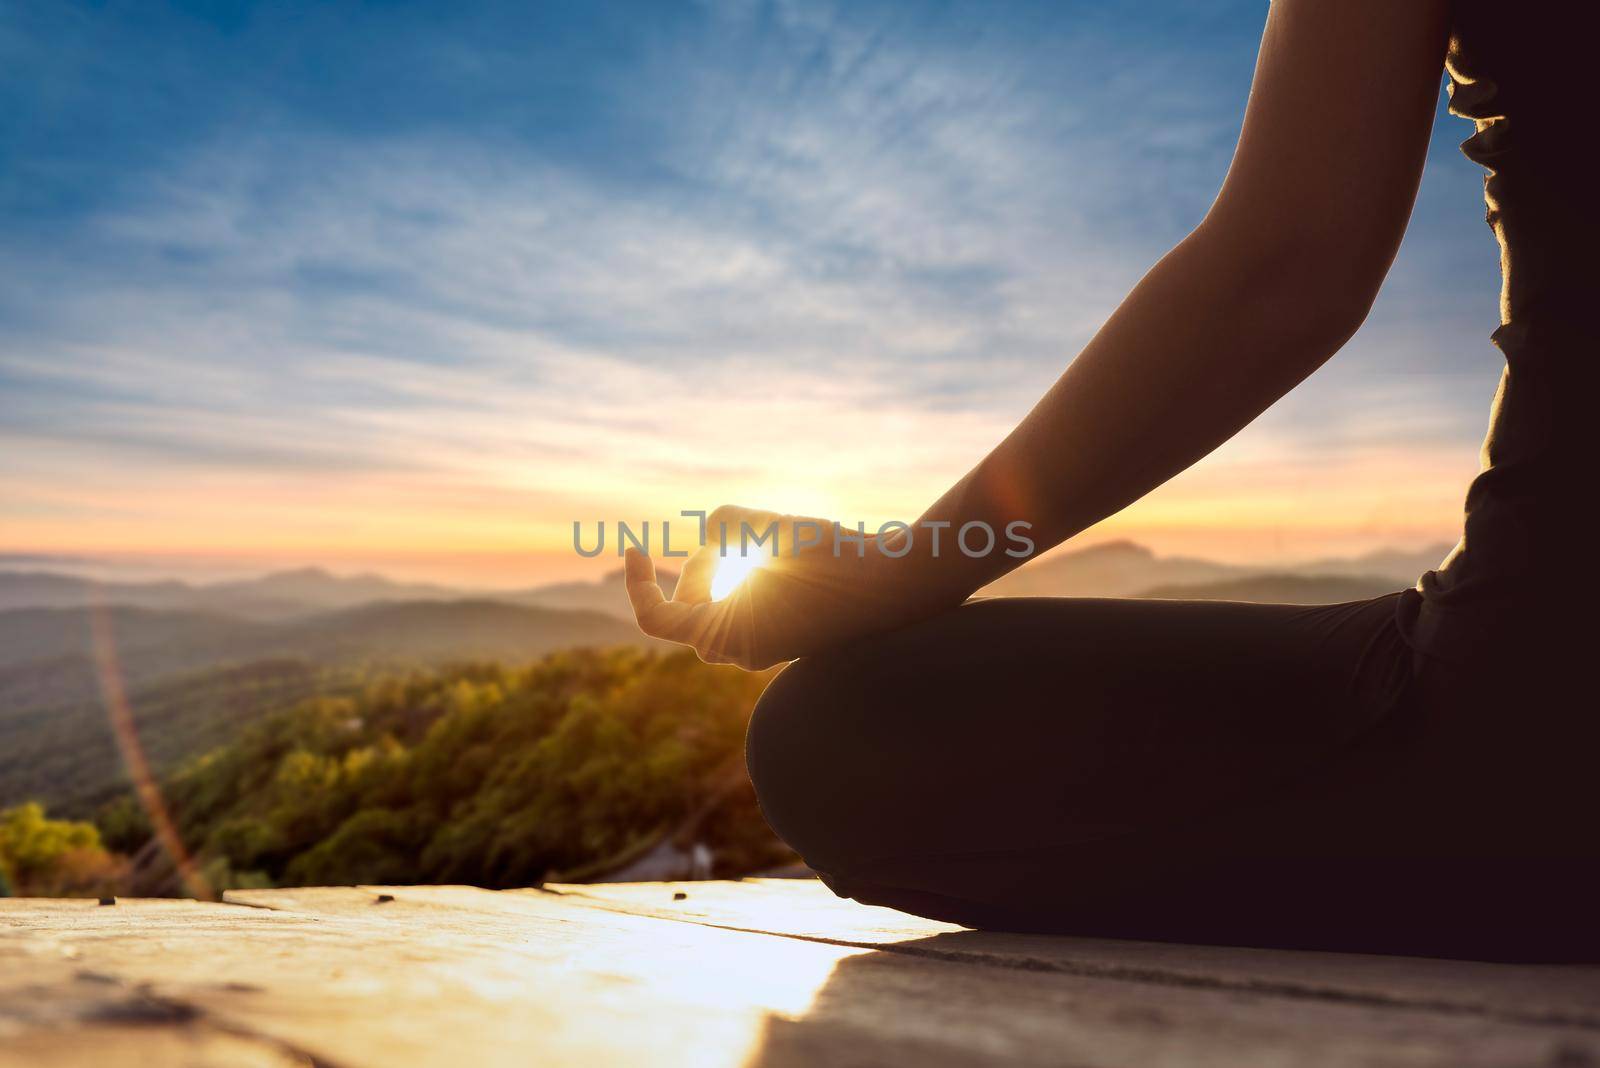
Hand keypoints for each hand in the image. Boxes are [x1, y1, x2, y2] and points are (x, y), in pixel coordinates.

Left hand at [624, 505, 945, 669]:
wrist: (898, 587)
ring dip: (720, 578)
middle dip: (695, 572)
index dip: (637, 582)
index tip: (634, 546)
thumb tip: (711, 530)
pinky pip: (747, 616)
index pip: (657, 619)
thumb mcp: (777, 528)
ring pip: (718, 616)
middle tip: (729, 539)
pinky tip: (773, 556)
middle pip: (690, 614)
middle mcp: (745, 653)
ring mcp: (768, 651)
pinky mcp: (790, 640)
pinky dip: (744, 584)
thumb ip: (730, 521)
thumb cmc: (838, 559)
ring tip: (751, 544)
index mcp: (730, 637)